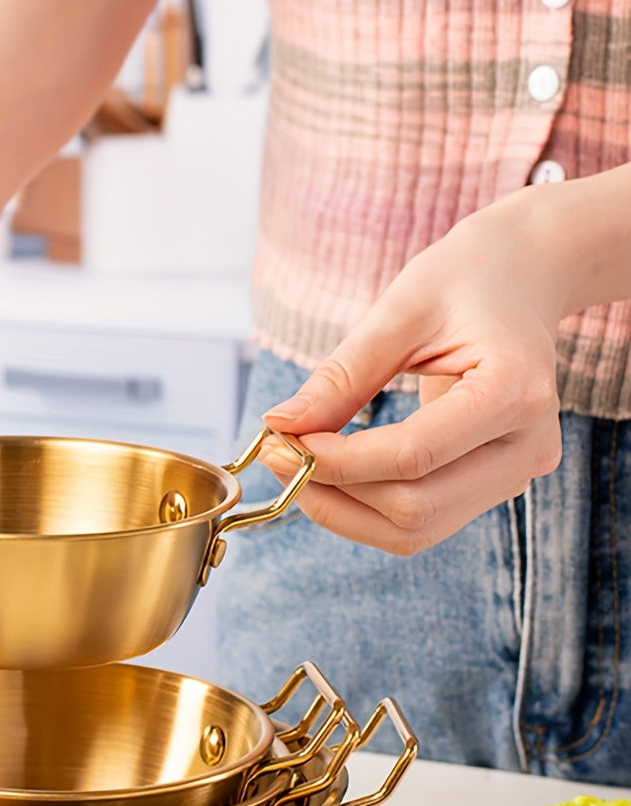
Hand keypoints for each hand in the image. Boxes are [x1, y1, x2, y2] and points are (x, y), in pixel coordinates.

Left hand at [258, 195, 566, 553]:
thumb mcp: (399, 311)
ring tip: (296, 467)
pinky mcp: (493, 486)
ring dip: (343, 510)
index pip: (413, 456)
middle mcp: (528, 447)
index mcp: (515, 392)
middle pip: (415, 508)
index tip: (282, 442)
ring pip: (415, 529)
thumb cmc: (466, 281)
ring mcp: (516, 474)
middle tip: (277, 456)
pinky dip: (364, 509)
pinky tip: (330, 474)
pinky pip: (421, 520)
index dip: (338, 461)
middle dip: (333, 492)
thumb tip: (281, 426)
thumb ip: (342, 376)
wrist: (523, 276)